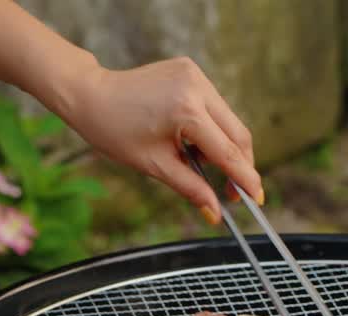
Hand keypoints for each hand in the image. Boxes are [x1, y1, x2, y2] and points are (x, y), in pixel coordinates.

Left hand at [57, 57, 262, 224]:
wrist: (91, 95)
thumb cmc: (114, 131)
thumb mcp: (155, 165)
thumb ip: (191, 188)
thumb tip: (215, 213)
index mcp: (186, 111)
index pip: (227, 152)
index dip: (245, 179)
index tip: (257, 199)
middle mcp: (196, 86)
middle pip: (237, 133)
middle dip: (240, 165)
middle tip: (234, 193)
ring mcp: (196, 74)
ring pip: (228, 119)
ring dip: (224, 146)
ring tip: (198, 163)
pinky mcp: (191, 69)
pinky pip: (214, 106)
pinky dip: (211, 127)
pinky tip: (191, 140)